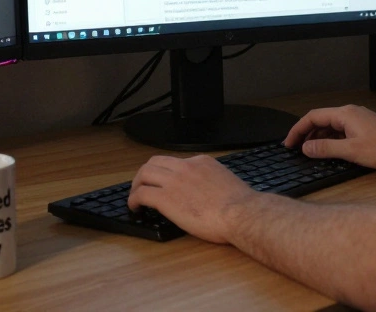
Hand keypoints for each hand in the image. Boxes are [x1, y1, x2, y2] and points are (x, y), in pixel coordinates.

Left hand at [128, 154, 255, 243]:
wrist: (240, 214)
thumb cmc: (240, 206)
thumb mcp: (225, 183)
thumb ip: (212, 181)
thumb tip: (207, 192)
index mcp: (202, 162)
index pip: (175, 162)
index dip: (165, 173)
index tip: (163, 183)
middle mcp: (186, 167)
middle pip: (155, 162)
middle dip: (145, 174)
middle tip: (142, 186)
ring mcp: (175, 181)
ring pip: (144, 173)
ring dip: (136, 185)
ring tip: (135, 198)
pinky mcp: (166, 198)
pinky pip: (141, 194)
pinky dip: (134, 200)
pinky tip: (136, 209)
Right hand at [283, 105, 375, 169]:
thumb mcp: (351, 151)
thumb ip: (326, 149)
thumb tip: (306, 148)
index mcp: (345, 114)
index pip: (313, 117)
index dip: (298, 130)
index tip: (289, 143)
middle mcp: (350, 112)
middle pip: (321, 119)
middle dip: (306, 133)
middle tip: (295, 148)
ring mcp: (358, 118)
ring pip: (331, 125)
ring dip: (318, 137)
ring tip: (309, 151)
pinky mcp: (364, 126)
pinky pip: (341, 130)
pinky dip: (331, 138)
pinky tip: (329, 150)